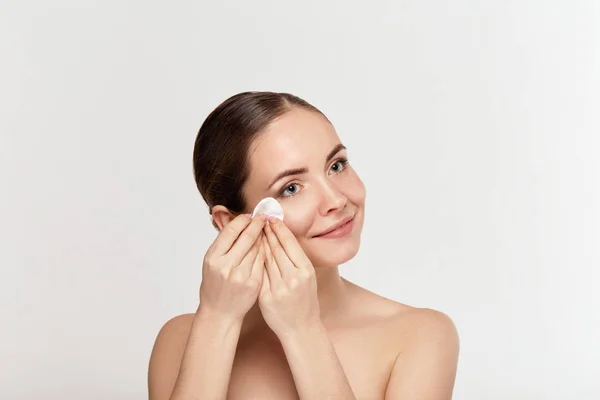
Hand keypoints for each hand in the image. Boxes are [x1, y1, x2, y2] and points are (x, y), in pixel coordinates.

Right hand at [199, 214, 266, 322]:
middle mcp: (226, 266)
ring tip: (265, 230)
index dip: (242, 220)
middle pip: (246, 238)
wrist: (220, 312)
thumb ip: (223, 244)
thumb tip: (238, 222)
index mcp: (213, 258)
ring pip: (257, 248)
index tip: (249, 215)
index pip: (231, 231)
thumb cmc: (214, 285)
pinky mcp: (254, 283)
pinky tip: (267, 247)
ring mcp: (241, 275)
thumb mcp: (211, 262)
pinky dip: (266, 252)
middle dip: (257, 225)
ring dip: (263, 237)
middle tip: (263, 218)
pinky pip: (263, 261)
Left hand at [258, 216, 320, 336]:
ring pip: (265, 260)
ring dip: (258, 243)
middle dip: (267, 232)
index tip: (272, 218)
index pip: (289, 244)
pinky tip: (249, 252)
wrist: (301, 328)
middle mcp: (293, 278)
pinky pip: (258, 274)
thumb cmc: (305, 300)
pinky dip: (254, 261)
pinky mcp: (266, 297)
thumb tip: (283, 236)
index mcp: (305, 270)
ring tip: (253, 231)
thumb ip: (296, 259)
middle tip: (260, 219)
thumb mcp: (307, 277)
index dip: (280, 229)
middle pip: (276, 249)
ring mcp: (279, 288)